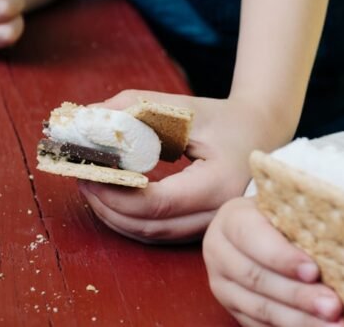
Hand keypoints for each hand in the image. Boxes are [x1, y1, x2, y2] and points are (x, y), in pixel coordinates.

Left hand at [77, 89, 293, 242]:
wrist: (263, 133)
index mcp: (219, 184)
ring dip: (114, 215)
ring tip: (90, 185)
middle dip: (107, 206)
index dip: (115, 192)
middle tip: (80, 176)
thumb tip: (88, 118)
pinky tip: (112, 196)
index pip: (156, 204)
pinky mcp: (201, 228)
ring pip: (151, 236)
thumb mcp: (184, 107)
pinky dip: (130, 219)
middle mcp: (217, 215)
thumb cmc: (225, 118)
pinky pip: (159, 233)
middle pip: (149, 227)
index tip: (88, 170)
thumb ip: (136, 108)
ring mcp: (210, 227)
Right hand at [203, 197, 343, 326]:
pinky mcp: (232, 308)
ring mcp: (223, 284)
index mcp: (231, 220)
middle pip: (257, 279)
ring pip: (259, 308)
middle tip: (333, 306)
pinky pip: (259, 325)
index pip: (253, 238)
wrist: (254, 228)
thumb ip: (302, 221)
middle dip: (298, 295)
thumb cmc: (280, 214)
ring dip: (299, 320)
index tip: (314, 271)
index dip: (283, 257)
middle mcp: (220, 252)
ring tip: (333, 325)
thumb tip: (341, 240)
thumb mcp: (285, 206)